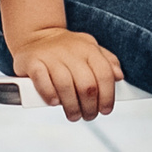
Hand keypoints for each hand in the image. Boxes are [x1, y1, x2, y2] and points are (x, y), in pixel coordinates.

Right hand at [6, 25, 120, 121]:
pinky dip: (50, 95)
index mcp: (88, 48)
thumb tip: (118, 75)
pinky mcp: (32, 62)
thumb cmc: (66, 48)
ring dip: (72, 107)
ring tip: (73, 114)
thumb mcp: (89, 48)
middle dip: (90, 107)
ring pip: (66, 86)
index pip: (104, 74)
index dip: (107, 96)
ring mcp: (50, 56)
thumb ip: (106, 61)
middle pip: (87, 85)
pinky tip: (55, 102)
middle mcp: (70, 51)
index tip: (105, 110)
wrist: (35, 36)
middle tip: (88, 115)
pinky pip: (43, 82)